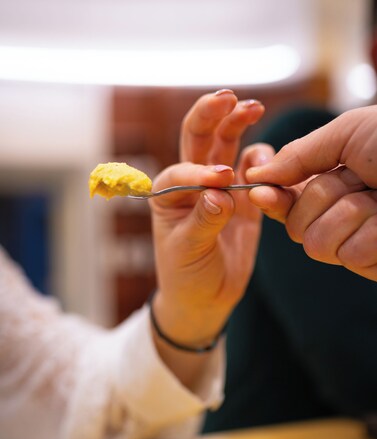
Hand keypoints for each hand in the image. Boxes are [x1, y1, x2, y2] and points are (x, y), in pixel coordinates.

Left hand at [150, 90, 268, 349]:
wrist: (205, 297)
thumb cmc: (185, 274)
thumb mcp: (188, 251)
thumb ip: (204, 221)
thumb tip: (221, 195)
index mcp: (168, 193)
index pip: (183, 169)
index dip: (201, 170)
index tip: (222, 180)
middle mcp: (193, 183)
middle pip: (200, 138)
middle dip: (212, 115)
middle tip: (229, 98)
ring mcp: (220, 187)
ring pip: (227, 145)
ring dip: (238, 123)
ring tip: (253, 108)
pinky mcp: (244, 198)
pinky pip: (253, 169)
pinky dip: (262, 159)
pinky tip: (269, 159)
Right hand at [246, 105, 376, 280]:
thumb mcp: (349, 133)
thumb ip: (300, 154)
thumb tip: (257, 176)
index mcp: (335, 180)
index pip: (289, 198)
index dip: (271, 197)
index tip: (254, 192)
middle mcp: (343, 212)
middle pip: (296, 224)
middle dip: (323, 198)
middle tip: (360, 182)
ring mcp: (358, 240)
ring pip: (316, 243)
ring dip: (351, 214)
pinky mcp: (373, 263)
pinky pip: (348, 254)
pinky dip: (373, 234)